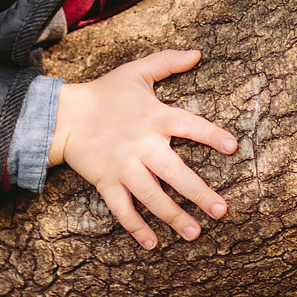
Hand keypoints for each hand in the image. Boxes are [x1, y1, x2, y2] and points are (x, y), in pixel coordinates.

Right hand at [48, 48, 238, 249]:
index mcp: (154, 117)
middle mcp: (141, 145)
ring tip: (195, 233)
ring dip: (174, 216)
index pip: (188, 125)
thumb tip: (198, 53)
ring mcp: (123, 166)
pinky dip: (136, 227)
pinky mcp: (106, 182)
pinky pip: (122, 209)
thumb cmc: (105, 93)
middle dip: (199, 192)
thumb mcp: (136, 71)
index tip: (232, 147)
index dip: (210, 135)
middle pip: (175, 172)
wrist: (64, 115)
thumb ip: (168, 61)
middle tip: (222, 210)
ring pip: (152, 196)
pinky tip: (153, 243)